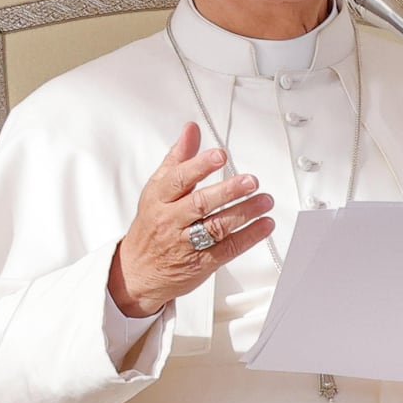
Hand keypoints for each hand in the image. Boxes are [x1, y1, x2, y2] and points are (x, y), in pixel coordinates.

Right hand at [108, 122, 274, 316]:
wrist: (137, 272)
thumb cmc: (151, 226)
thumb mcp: (157, 189)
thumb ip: (178, 158)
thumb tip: (191, 129)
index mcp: (159, 199)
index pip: (179, 179)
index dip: (200, 166)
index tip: (219, 156)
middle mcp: (171, 220)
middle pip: (200, 204)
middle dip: (228, 191)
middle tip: (251, 181)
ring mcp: (186, 244)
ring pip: (217, 227)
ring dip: (245, 212)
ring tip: (265, 200)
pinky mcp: (202, 263)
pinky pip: (228, 249)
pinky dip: (250, 236)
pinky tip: (264, 224)